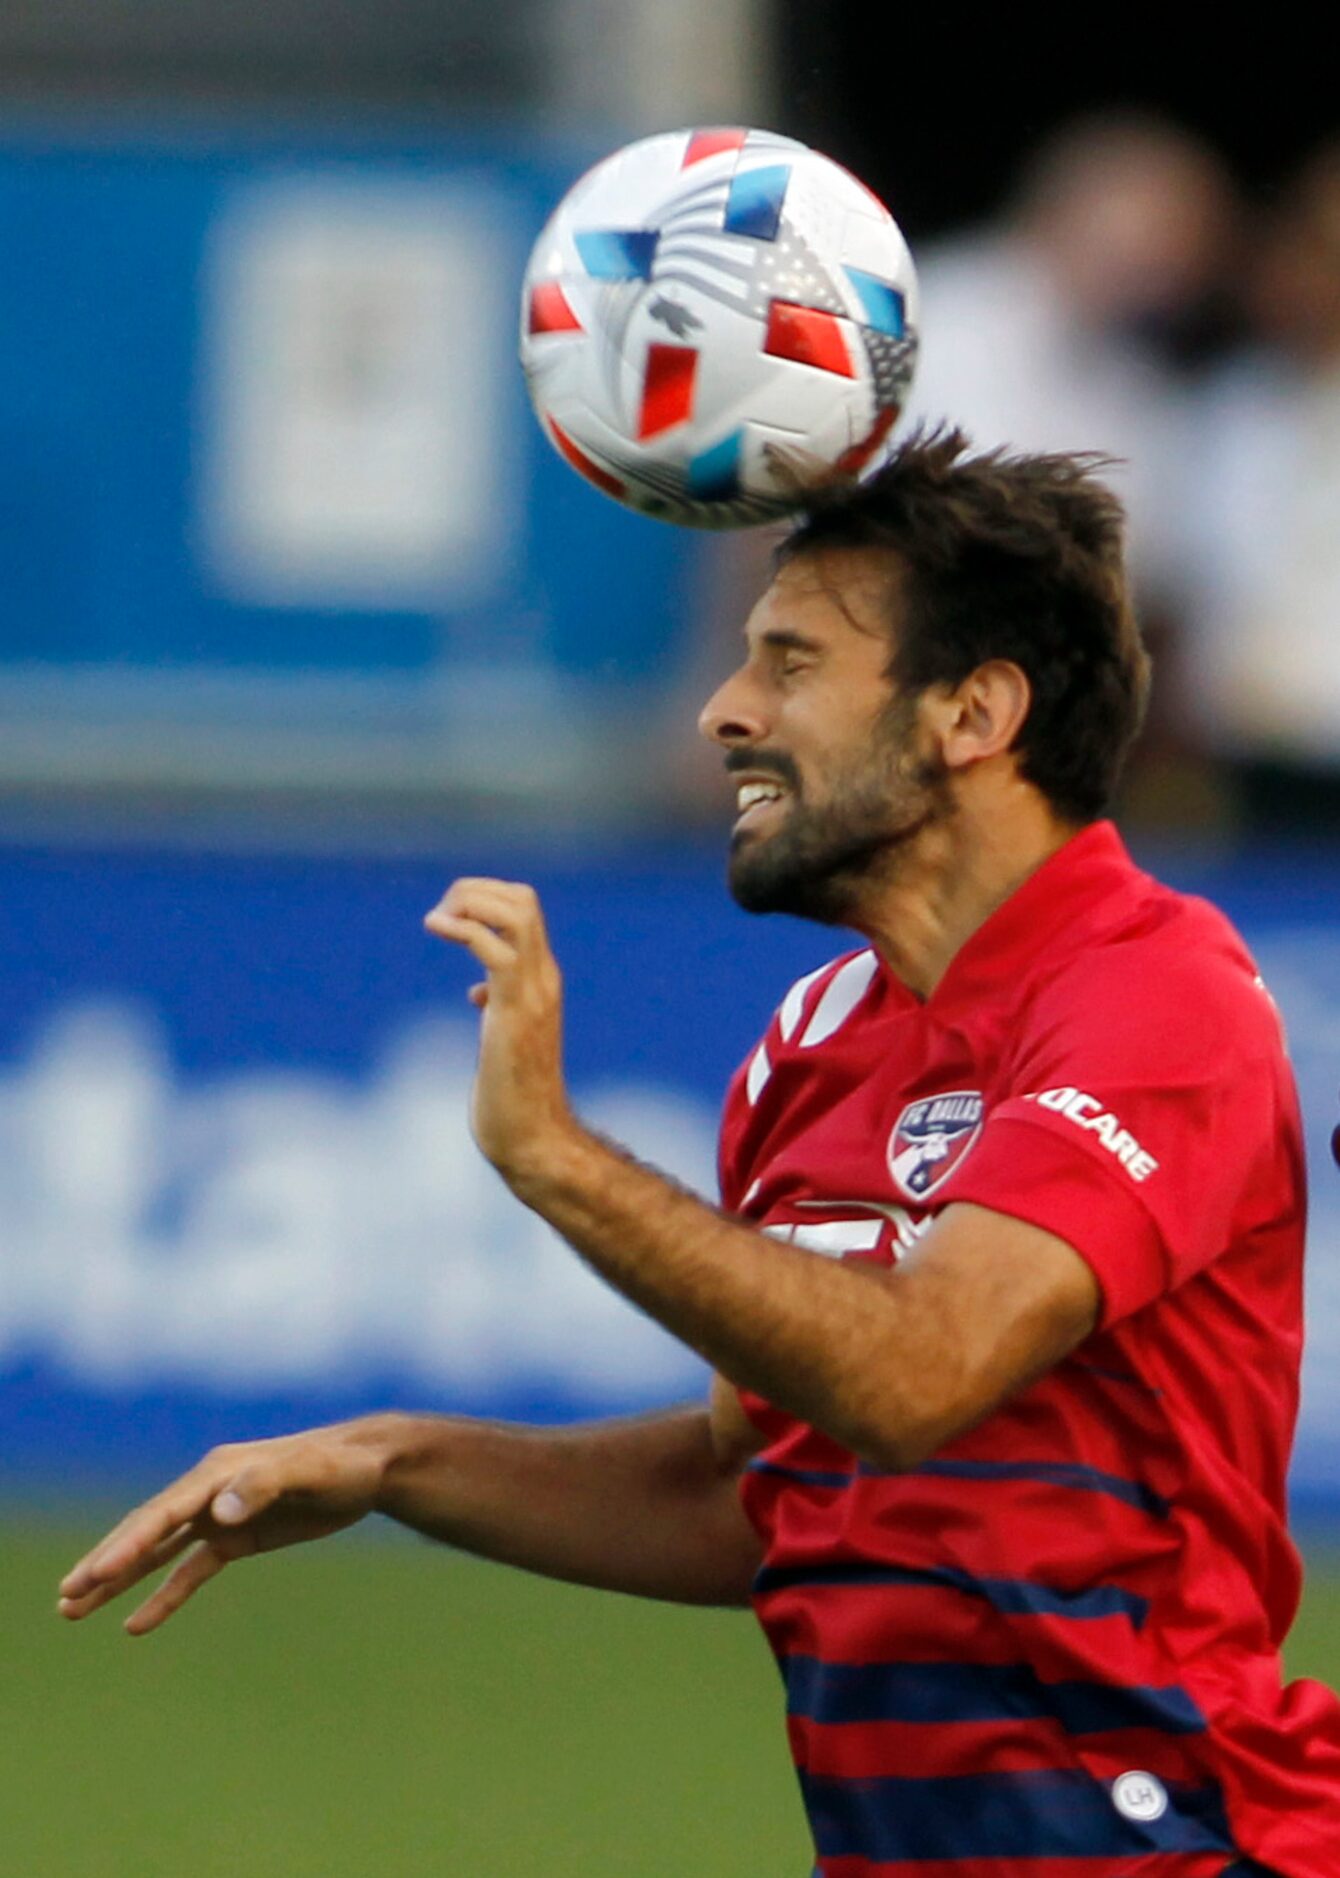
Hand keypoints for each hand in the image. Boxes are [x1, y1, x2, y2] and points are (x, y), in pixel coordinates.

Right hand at [57, 1417, 395, 1634]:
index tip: (97, 1575)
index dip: (128, 1544)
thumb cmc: (342, 1465)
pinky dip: (163, 1596)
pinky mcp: (238, 1537)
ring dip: (119, 1579)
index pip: (163, 1513)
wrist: (372, 1467)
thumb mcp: (309, 1471)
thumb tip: (219, 1513)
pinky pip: (191, 1570)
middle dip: (106, 1563)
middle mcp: (211, 1492)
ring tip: (73, 1607)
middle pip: (147, 1532)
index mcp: (219, 1473)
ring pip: (159, 1552)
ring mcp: (222, 1515)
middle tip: (65, 1597)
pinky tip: (135, 1623)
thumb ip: (263, 1485)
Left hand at [424, 878, 575, 1183]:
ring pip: (515, 912)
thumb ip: (497, 1006)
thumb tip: (479, 992)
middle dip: (475, 891)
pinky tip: (434, 928)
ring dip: (470, 902)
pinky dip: (461, 926)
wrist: (532, 1137)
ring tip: (437, 922)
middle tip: (439, 918)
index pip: (525, 909)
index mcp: (541, 981)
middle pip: (523, 899)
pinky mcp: (513, 1010)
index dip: (483, 899)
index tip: (447, 921)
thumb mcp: (502, 1037)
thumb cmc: (513, 1095)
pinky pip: (493, 947)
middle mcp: (543, 978)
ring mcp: (533, 992)